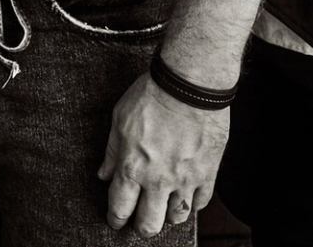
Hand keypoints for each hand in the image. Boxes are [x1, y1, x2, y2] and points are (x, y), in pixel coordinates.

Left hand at [97, 74, 227, 235]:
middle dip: (142, 227)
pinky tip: (189, 196)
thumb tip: (104, 174)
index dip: (116, 219)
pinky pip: (202, 201)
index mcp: (132, 167)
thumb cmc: (153, 95)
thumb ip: (111, 151)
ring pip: (177, 217)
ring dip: (169, 216)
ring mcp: (185, 179)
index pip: (120, 208)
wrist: (189, 84)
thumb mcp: (120, 118)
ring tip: (166, 208)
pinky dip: (194, 203)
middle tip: (141, 221)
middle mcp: (158, 180)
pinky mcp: (208, 172)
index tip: (116, 221)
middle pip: (149, 223)